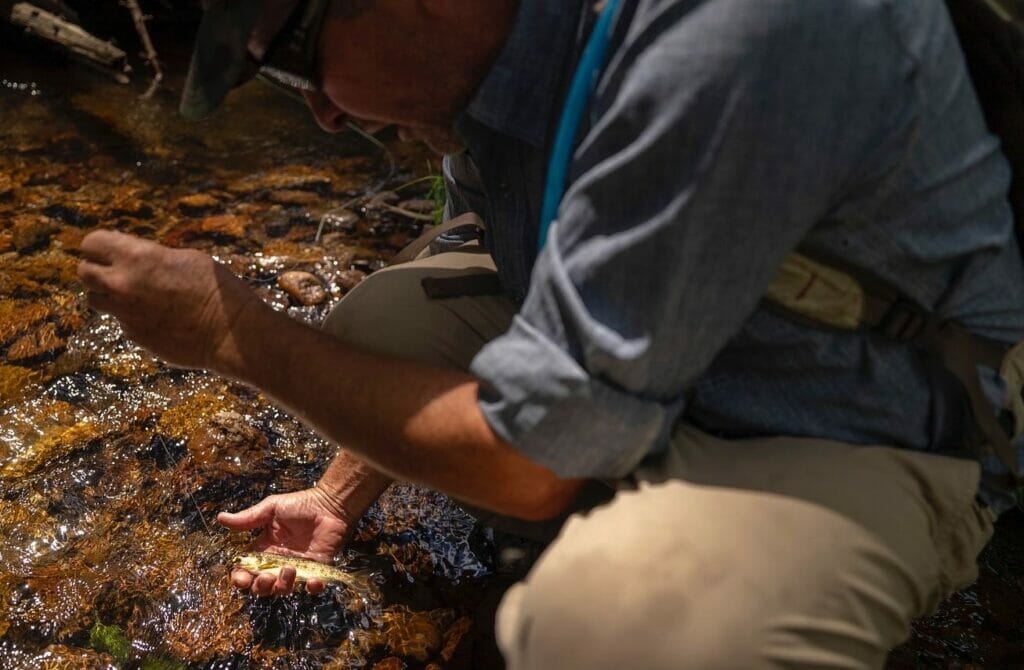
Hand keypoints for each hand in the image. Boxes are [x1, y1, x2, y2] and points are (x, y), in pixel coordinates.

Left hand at [76, 230, 265, 372]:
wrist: (229, 333)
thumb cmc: (217, 290)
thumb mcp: (187, 258)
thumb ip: (154, 256)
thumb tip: (136, 259)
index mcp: (138, 257)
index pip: (92, 243)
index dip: (100, 245)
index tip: (111, 249)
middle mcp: (123, 284)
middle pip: (84, 272)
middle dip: (97, 269)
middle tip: (116, 271)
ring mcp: (125, 312)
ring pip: (94, 299)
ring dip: (108, 295)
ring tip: (133, 295)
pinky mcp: (133, 335)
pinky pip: (120, 320)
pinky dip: (132, 316)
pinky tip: (157, 316)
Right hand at [217, 489, 355, 595]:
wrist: (330, 504)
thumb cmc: (299, 505)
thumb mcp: (271, 509)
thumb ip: (248, 518)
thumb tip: (220, 518)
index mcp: (264, 550)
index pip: (246, 571)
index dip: (241, 579)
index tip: (242, 578)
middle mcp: (278, 563)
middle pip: (262, 586)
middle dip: (260, 586)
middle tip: (266, 576)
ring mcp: (298, 569)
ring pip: (284, 590)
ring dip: (283, 585)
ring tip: (289, 568)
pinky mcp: (318, 571)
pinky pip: (312, 588)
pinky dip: (312, 588)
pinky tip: (313, 581)